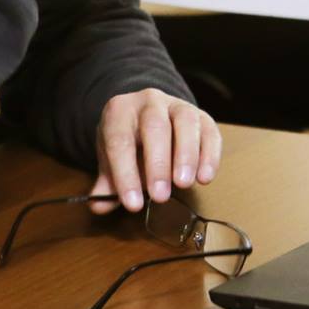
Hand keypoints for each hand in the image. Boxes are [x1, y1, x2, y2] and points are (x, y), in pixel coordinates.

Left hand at [86, 88, 222, 213]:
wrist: (146, 115)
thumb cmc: (128, 141)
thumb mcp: (111, 159)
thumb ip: (107, 183)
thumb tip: (99, 206)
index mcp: (119, 111)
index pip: (119, 141)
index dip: (125, 173)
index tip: (132, 204)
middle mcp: (149, 102)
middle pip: (154, 126)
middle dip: (158, 163)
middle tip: (160, 196)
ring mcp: (177, 105)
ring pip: (185, 122)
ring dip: (186, 155)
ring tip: (184, 184)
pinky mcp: (201, 116)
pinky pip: (209, 131)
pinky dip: (209, 155)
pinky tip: (204, 178)